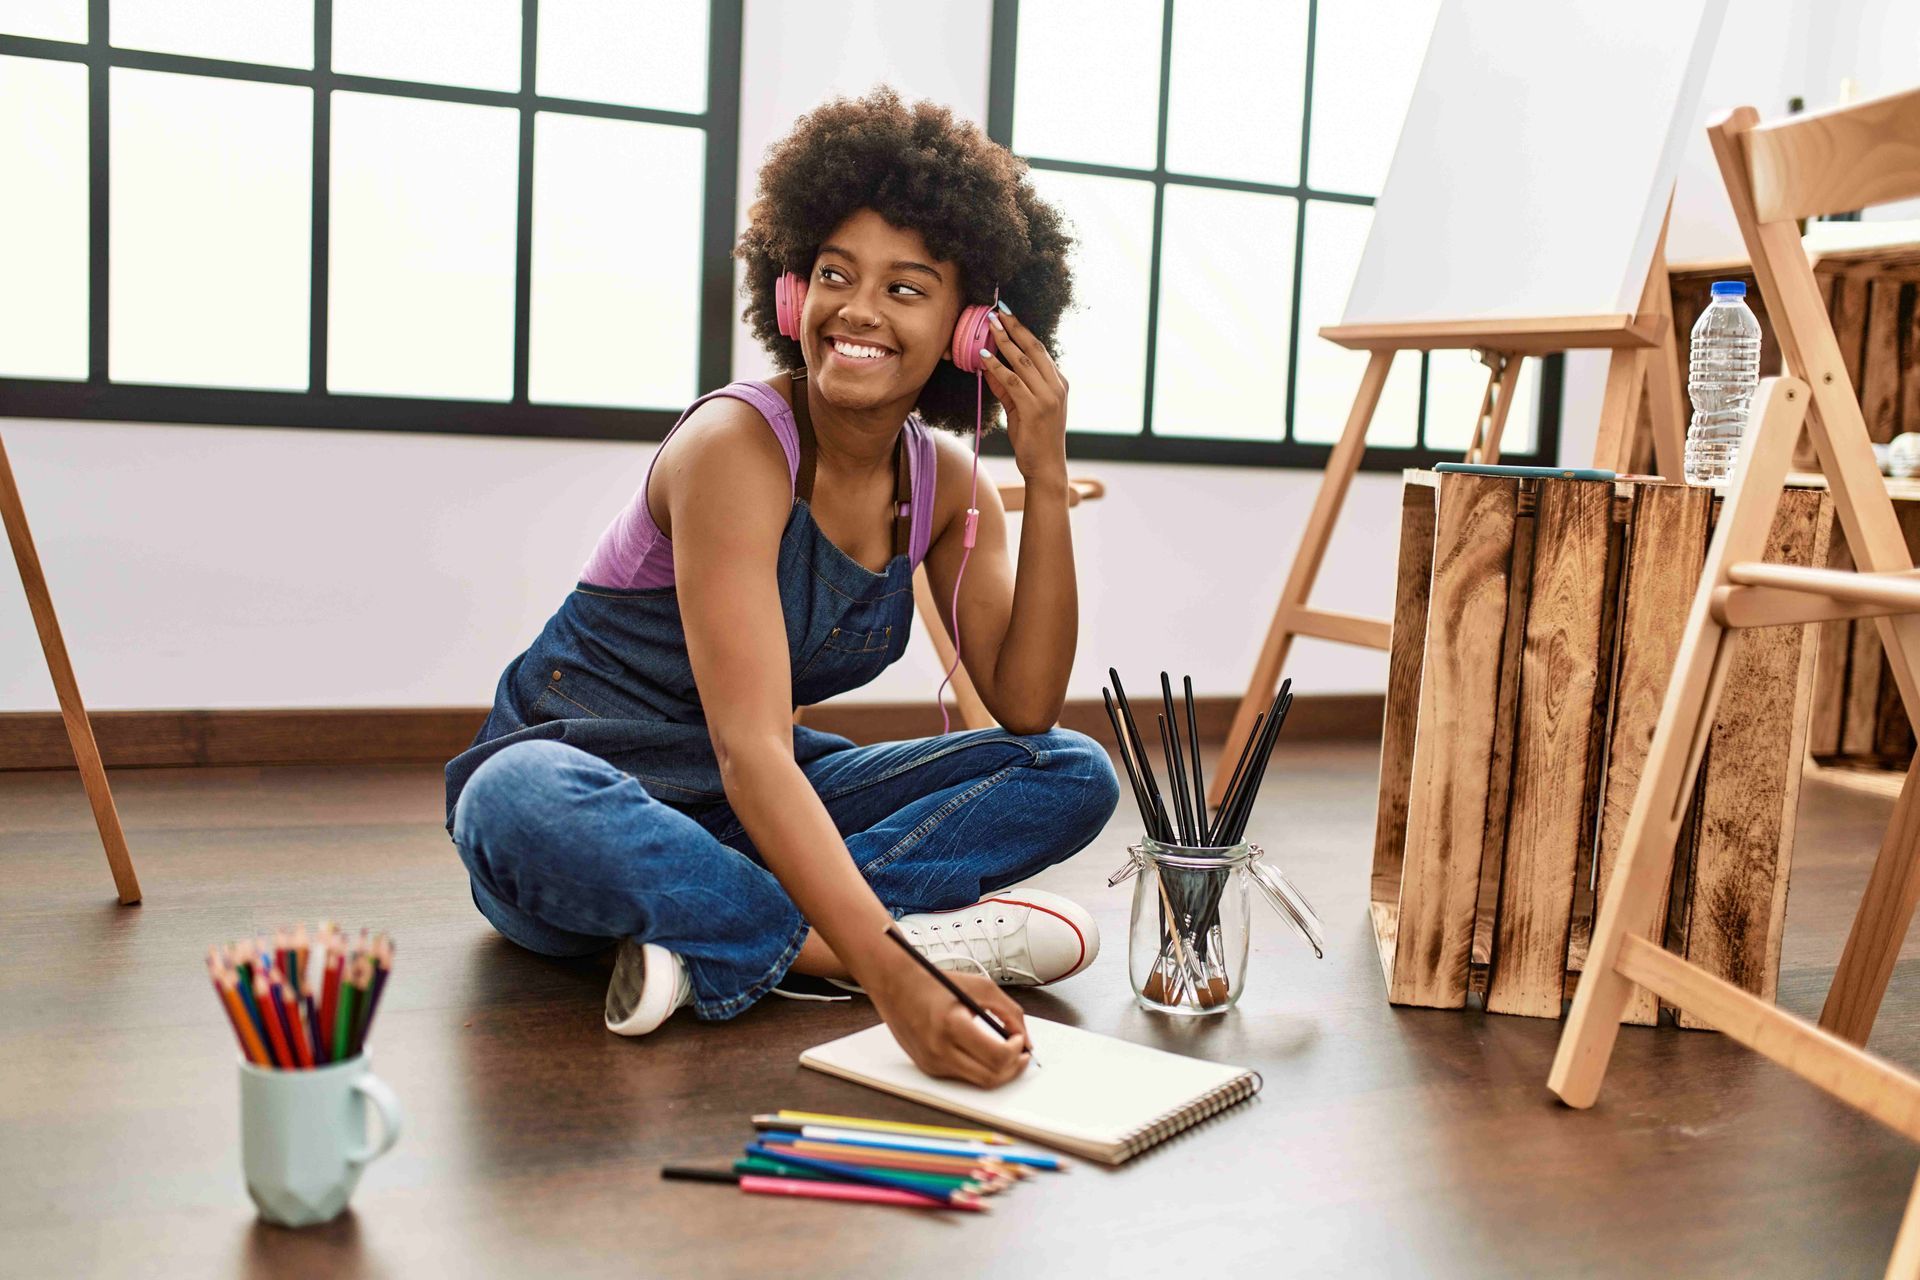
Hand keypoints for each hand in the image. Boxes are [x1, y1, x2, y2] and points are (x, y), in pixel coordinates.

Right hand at [866, 957, 1031, 1087]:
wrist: (895, 984)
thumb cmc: (936, 982)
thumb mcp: (979, 987)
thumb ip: (1009, 1011)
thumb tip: (1026, 1038)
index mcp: (952, 1025)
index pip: (997, 1056)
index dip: (1017, 1051)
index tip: (1020, 1040)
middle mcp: (939, 1049)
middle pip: (990, 1077)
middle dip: (1013, 1067)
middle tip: (1021, 1053)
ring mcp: (932, 1062)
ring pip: (977, 1081)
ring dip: (997, 1070)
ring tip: (1005, 1052)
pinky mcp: (927, 1067)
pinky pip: (961, 1076)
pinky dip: (977, 1066)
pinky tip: (980, 1050)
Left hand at [977, 305, 1068, 484]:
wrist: (1046, 466)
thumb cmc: (1035, 438)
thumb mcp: (1020, 408)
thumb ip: (1006, 387)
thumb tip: (988, 366)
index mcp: (1058, 382)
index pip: (1040, 349)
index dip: (1022, 330)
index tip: (1007, 314)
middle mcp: (1056, 386)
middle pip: (1034, 348)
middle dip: (1014, 327)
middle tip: (998, 310)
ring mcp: (1048, 397)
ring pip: (1024, 361)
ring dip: (1004, 341)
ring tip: (990, 325)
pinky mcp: (1035, 408)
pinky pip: (1013, 382)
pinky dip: (997, 367)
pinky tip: (984, 358)